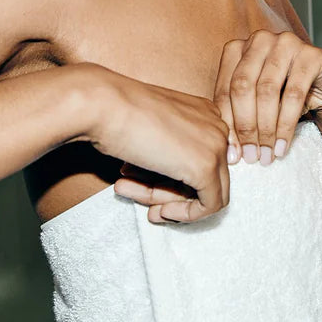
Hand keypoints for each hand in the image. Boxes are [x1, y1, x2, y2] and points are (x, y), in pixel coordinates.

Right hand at [74, 63, 229, 223]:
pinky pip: (210, 205)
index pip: (200, 156)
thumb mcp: (152, 130)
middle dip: (172, 192)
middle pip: (206, 175)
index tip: (144, 183)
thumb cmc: (119, 112)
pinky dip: (185, 215)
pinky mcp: (206, 168)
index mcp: (206, 112)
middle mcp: (217, 126)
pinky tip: (158, 211)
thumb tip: (175, 184)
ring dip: (169, 202)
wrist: (104, 106)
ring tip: (134, 196)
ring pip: (208, 192)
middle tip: (141, 198)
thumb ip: (170, 150)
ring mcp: (216, 146)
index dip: (173, 176)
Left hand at [213, 30, 321, 164]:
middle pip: (243, 87)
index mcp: (239, 48)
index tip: (232, 152)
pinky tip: (283, 145)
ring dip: (266, 129)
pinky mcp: (311, 54)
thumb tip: (231, 153)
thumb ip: (240, 116)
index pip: (225, 88)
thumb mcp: (258, 102)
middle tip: (251, 156)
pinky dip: (286, 125)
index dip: (227, 123)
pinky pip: (294, 94)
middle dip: (246, 127)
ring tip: (268, 154)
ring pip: (267, 91)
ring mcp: (286, 43)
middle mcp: (260, 40)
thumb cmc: (285, 92)